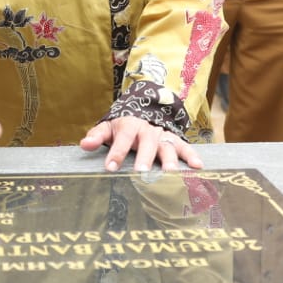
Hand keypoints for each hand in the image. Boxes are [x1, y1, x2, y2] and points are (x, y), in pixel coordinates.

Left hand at [80, 116, 202, 172]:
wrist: (146, 109)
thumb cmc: (124, 125)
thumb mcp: (108, 127)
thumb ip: (97, 136)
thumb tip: (84, 144)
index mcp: (129, 126)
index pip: (122, 139)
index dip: (116, 153)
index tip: (110, 167)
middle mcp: (147, 130)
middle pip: (146, 143)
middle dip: (144, 157)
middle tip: (142, 172)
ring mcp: (162, 134)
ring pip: (166, 146)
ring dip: (169, 159)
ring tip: (171, 173)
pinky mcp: (174, 139)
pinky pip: (184, 147)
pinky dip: (191, 156)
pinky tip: (198, 166)